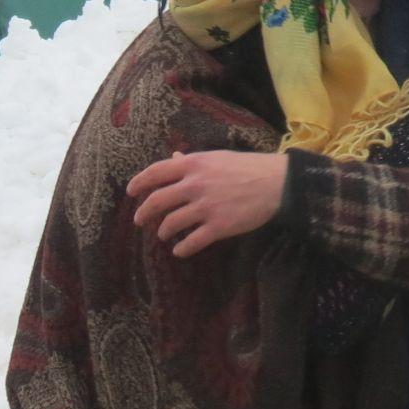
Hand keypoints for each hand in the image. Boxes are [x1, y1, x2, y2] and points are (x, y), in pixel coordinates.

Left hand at [127, 151, 289, 256]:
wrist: (277, 183)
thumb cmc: (248, 167)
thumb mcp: (217, 157)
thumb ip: (193, 161)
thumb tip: (174, 158)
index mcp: (194, 165)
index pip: (156, 172)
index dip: (139, 183)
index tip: (131, 192)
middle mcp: (195, 185)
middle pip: (157, 201)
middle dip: (144, 213)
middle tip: (140, 220)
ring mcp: (205, 207)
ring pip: (171, 223)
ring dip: (164, 231)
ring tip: (165, 235)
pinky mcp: (218, 227)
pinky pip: (192, 242)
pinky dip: (182, 249)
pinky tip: (180, 250)